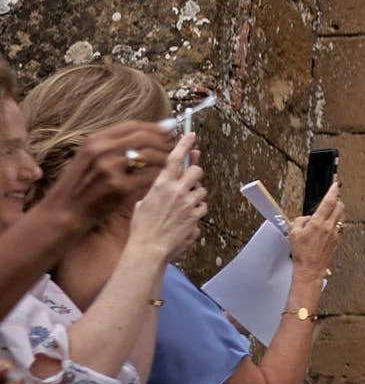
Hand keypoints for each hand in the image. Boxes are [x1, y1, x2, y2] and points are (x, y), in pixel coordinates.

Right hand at [40, 121, 169, 226]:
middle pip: (145, 138)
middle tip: (174, 147)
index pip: (133, 126)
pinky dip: (161, 175)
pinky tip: (164, 178)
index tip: (169, 131)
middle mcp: (102, 150)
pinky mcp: (120, 187)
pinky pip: (150, 176)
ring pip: (151, 156)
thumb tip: (149, 130)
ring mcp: (110, 168)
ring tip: (171, 163)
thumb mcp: (90, 156)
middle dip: (164, 141)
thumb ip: (115, 143)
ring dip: (166, 159)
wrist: (65, 210)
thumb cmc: (81, 183)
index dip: (155, 128)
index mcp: (95, 140)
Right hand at [126, 135, 205, 263]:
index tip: (191, 135)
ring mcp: (189, 204)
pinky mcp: (197, 216)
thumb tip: (164, 185)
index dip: (184, 145)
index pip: (175, 158)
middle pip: (197, 171)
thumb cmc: (142, 227)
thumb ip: (156, 191)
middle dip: (195, 174)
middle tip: (189, 181)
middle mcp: (177, 191)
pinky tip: (186, 217)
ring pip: (202, 190)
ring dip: (195, 195)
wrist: (149, 248)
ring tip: (182, 206)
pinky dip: (197, 210)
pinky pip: (203, 207)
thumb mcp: (143, 203)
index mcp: (161, 185)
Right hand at [288, 184, 344, 280]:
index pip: (329, 201)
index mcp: (319, 223)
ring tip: (329, 209)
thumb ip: (300, 221)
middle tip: (332, 196)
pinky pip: (340, 225)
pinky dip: (336, 220)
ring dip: (337, 209)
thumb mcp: (294, 233)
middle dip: (337, 199)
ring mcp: (336, 233)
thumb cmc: (302, 253)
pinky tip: (329, 223)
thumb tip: (307, 218)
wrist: (311, 268)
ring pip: (342, 215)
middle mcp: (330, 226)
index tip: (335, 183)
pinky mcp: (337, 239)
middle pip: (340, 206)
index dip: (333, 190)